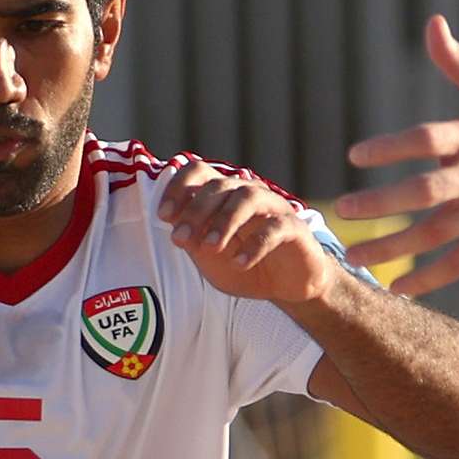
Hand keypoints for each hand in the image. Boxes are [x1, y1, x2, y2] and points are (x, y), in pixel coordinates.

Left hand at [155, 158, 344, 303]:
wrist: (287, 286)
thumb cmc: (244, 265)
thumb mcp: (209, 258)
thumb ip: (192, 240)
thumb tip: (173, 224)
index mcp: (225, 194)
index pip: (199, 171)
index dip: (179, 187)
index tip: (164, 215)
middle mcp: (249, 192)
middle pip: (219, 185)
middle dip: (195, 211)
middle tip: (181, 238)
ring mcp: (274, 208)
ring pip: (248, 198)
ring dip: (224, 221)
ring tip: (211, 247)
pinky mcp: (294, 228)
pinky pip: (274, 229)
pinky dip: (254, 245)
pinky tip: (239, 262)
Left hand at [331, 14, 458, 293]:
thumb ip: (456, 61)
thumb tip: (433, 22)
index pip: (429, 139)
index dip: (392, 146)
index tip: (355, 154)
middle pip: (427, 193)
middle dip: (383, 203)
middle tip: (344, 208)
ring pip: (435, 234)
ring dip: (392, 247)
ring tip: (354, 253)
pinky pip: (458, 264)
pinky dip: (427, 279)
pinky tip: (395, 286)